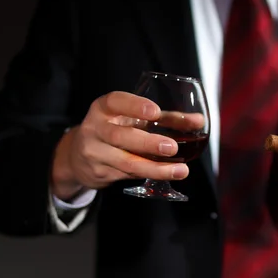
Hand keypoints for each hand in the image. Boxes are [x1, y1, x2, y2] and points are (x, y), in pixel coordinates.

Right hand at [51, 91, 189, 200]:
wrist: (78, 157)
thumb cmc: (115, 130)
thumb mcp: (132, 119)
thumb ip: (166, 119)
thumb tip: (199, 121)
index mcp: (103, 109)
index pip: (115, 102)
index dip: (134, 106)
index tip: (155, 112)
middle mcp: (95, 129)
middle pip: (121, 136)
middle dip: (148, 143)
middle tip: (172, 147)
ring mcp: (95, 153)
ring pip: (127, 162)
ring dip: (156, 168)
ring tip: (180, 170)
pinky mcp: (100, 173)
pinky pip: (128, 175)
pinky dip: (150, 174)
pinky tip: (168, 174)